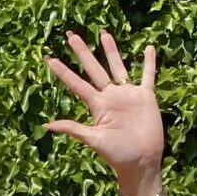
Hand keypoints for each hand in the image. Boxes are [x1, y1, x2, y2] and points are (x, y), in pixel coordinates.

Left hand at [44, 30, 163, 185]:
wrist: (142, 161)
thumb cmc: (117, 154)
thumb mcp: (94, 140)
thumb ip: (74, 129)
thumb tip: (47, 125)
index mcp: (96, 105)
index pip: (76, 83)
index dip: (63, 71)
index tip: (48, 58)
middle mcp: (110, 96)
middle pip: (94, 69)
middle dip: (82, 52)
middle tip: (70, 35)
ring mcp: (128, 95)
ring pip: (117, 67)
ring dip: (111, 51)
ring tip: (104, 33)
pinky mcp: (146, 97)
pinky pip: (147, 76)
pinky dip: (149, 63)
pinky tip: (149, 48)